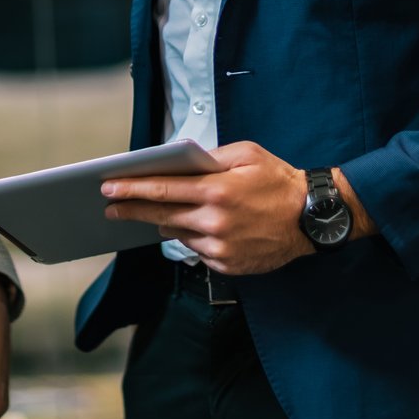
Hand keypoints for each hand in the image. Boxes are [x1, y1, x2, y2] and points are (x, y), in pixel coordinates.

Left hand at [101, 140, 312, 274]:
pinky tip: (199, 227)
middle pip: (161, 216)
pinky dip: (193, 238)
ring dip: (166, 223)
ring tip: (158, 213)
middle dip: (132, 210)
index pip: (162, 189)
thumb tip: (180, 161)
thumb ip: (211, 157)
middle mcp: (214, 220)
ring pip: (178, 234)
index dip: (131, 188)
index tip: (108, 187)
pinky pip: (197, 251)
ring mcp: (220, 246)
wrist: (311, 218)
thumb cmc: (278, 180)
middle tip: (110, 208)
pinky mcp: (227, 264)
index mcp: (216, 190)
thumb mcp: (247, 154)